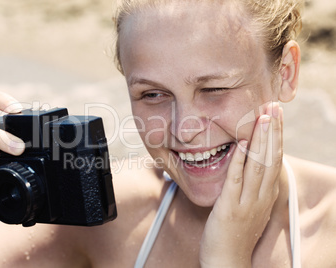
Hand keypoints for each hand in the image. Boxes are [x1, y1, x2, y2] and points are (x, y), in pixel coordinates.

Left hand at [199, 102, 282, 266]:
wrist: (227, 261)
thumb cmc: (236, 233)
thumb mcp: (251, 207)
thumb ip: (254, 187)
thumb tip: (252, 165)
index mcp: (266, 195)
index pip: (275, 160)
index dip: (277, 136)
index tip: (276, 115)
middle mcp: (261, 196)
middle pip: (271, 158)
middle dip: (274, 131)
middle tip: (275, 106)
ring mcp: (247, 202)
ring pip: (258, 166)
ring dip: (261, 140)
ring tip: (264, 117)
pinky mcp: (230, 208)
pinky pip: (236, 180)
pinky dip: (240, 161)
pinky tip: (242, 144)